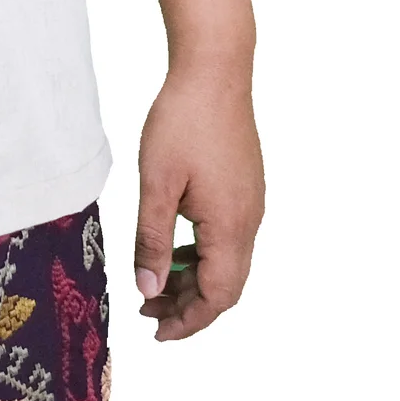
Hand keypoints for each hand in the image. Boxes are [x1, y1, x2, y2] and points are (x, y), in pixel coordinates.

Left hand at [132, 61, 263, 341]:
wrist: (215, 69)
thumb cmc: (182, 120)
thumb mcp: (156, 183)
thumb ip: (153, 240)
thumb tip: (150, 290)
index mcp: (231, 226)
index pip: (217, 296)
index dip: (189, 322)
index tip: (157, 332)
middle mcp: (250, 220)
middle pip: (226, 286)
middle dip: (189, 306)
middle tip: (148, 311)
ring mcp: (251, 202)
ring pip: (228, 262)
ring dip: (194, 279)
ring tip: (155, 282)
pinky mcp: (246, 186)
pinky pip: (229, 237)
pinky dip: (203, 254)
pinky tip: (174, 246)